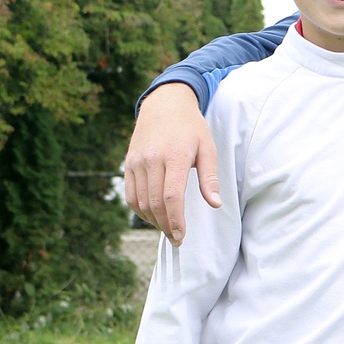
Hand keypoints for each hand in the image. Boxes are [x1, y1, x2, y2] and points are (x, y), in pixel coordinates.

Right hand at [121, 83, 218, 244]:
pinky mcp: (128, 163)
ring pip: (141, 201)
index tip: (181, 235)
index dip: (175, 219)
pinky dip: (139, 209)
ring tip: (168, 229)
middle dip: (166, 225)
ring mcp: (137, 162)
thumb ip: (210, 178)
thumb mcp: (208, 148)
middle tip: (177, 239)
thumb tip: (215, 204)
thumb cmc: (191, 128)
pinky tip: (152, 217)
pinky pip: (130, 194)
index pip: (171, 196)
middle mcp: (152, 159)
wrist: (164, 105)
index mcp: (175, 156)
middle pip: (155, 202)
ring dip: (153, 220)